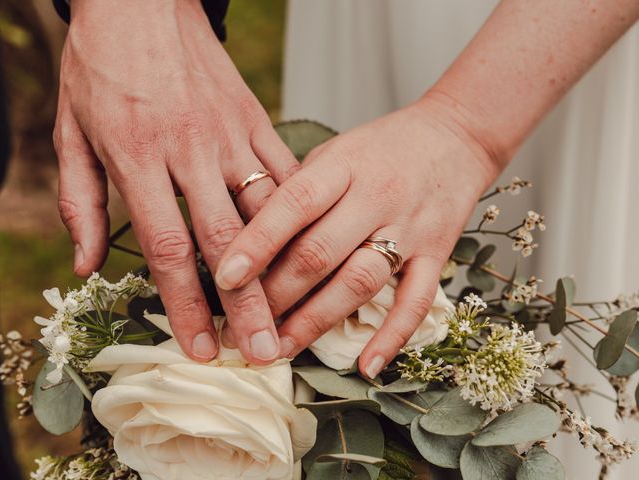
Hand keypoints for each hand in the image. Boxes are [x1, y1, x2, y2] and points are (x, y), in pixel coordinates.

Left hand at [53, 0, 297, 363]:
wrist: (141, 3)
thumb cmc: (103, 66)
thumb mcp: (71, 131)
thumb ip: (80, 202)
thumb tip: (86, 264)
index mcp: (139, 158)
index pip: (167, 247)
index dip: (184, 304)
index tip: (201, 345)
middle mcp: (190, 152)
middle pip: (225, 241)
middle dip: (246, 302)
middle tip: (263, 348)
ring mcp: (230, 135)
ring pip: (266, 211)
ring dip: (282, 265)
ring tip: (295, 308)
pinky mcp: (255, 119)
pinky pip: (284, 171)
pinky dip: (299, 211)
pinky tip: (313, 242)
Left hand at [215, 94, 501, 376]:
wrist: (456, 137)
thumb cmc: (383, 147)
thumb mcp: (335, 152)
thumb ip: (299, 190)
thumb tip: (250, 238)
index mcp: (343, 166)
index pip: (294, 204)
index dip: (258, 242)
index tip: (225, 278)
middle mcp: (376, 197)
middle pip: (320, 253)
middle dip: (276, 296)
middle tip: (243, 327)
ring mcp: (410, 229)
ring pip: (359, 283)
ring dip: (316, 321)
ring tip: (280, 348)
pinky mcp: (437, 254)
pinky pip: (416, 301)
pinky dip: (392, 336)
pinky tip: (366, 366)